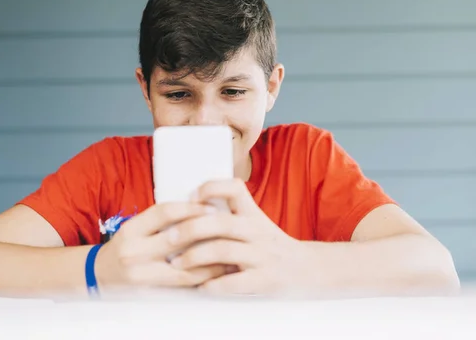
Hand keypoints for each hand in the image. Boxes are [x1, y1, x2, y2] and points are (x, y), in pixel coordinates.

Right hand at [94, 202, 228, 292]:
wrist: (102, 274)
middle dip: (206, 232)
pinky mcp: (150, 291)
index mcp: (131, 230)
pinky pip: (183, 284)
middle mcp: (133, 251)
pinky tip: (216, 270)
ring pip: (184, 266)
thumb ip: (161, 220)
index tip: (210, 207)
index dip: (190, 208)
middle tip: (227, 226)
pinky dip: (202, 276)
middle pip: (177, 238)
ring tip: (228, 249)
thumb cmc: (126, 247)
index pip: (165, 213)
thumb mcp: (137, 227)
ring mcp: (141, 274)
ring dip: (210, 258)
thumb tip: (199, 209)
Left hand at [167, 178, 308, 295]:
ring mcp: (262, 255)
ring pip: (223, 250)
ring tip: (177, 263)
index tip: (190, 198)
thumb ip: (230, 216)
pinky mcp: (264, 279)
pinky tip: (200, 287)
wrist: (306, 269)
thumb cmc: (270, 245)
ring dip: (194, 257)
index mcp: (253, 214)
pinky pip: (234, 282)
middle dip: (189, 229)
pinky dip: (213, 285)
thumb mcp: (256, 223)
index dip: (211, 188)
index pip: (234, 189)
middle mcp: (257, 231)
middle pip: (220, 223)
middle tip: (169, 238)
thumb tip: (187, 211)